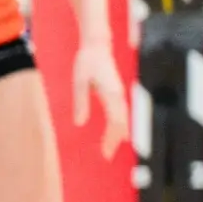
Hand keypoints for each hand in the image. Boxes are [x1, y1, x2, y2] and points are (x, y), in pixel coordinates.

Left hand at [73, 41, 128, 157]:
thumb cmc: (87, 62)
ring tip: (111, 147)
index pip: (115, 121)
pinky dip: (119, 124)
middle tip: (107, 155)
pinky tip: (115, 131)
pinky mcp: (117, 92)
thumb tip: (80, 123)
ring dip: (118, 133)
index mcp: (111, 94)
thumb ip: (81, 103)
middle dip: (115, 140)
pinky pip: (121, 113)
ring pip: (123, 118)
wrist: (97, 46)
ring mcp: (120, 94)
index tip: (105, 152)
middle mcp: (119, 95)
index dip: (111, 138)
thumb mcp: (79, 82)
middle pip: (122, 123)